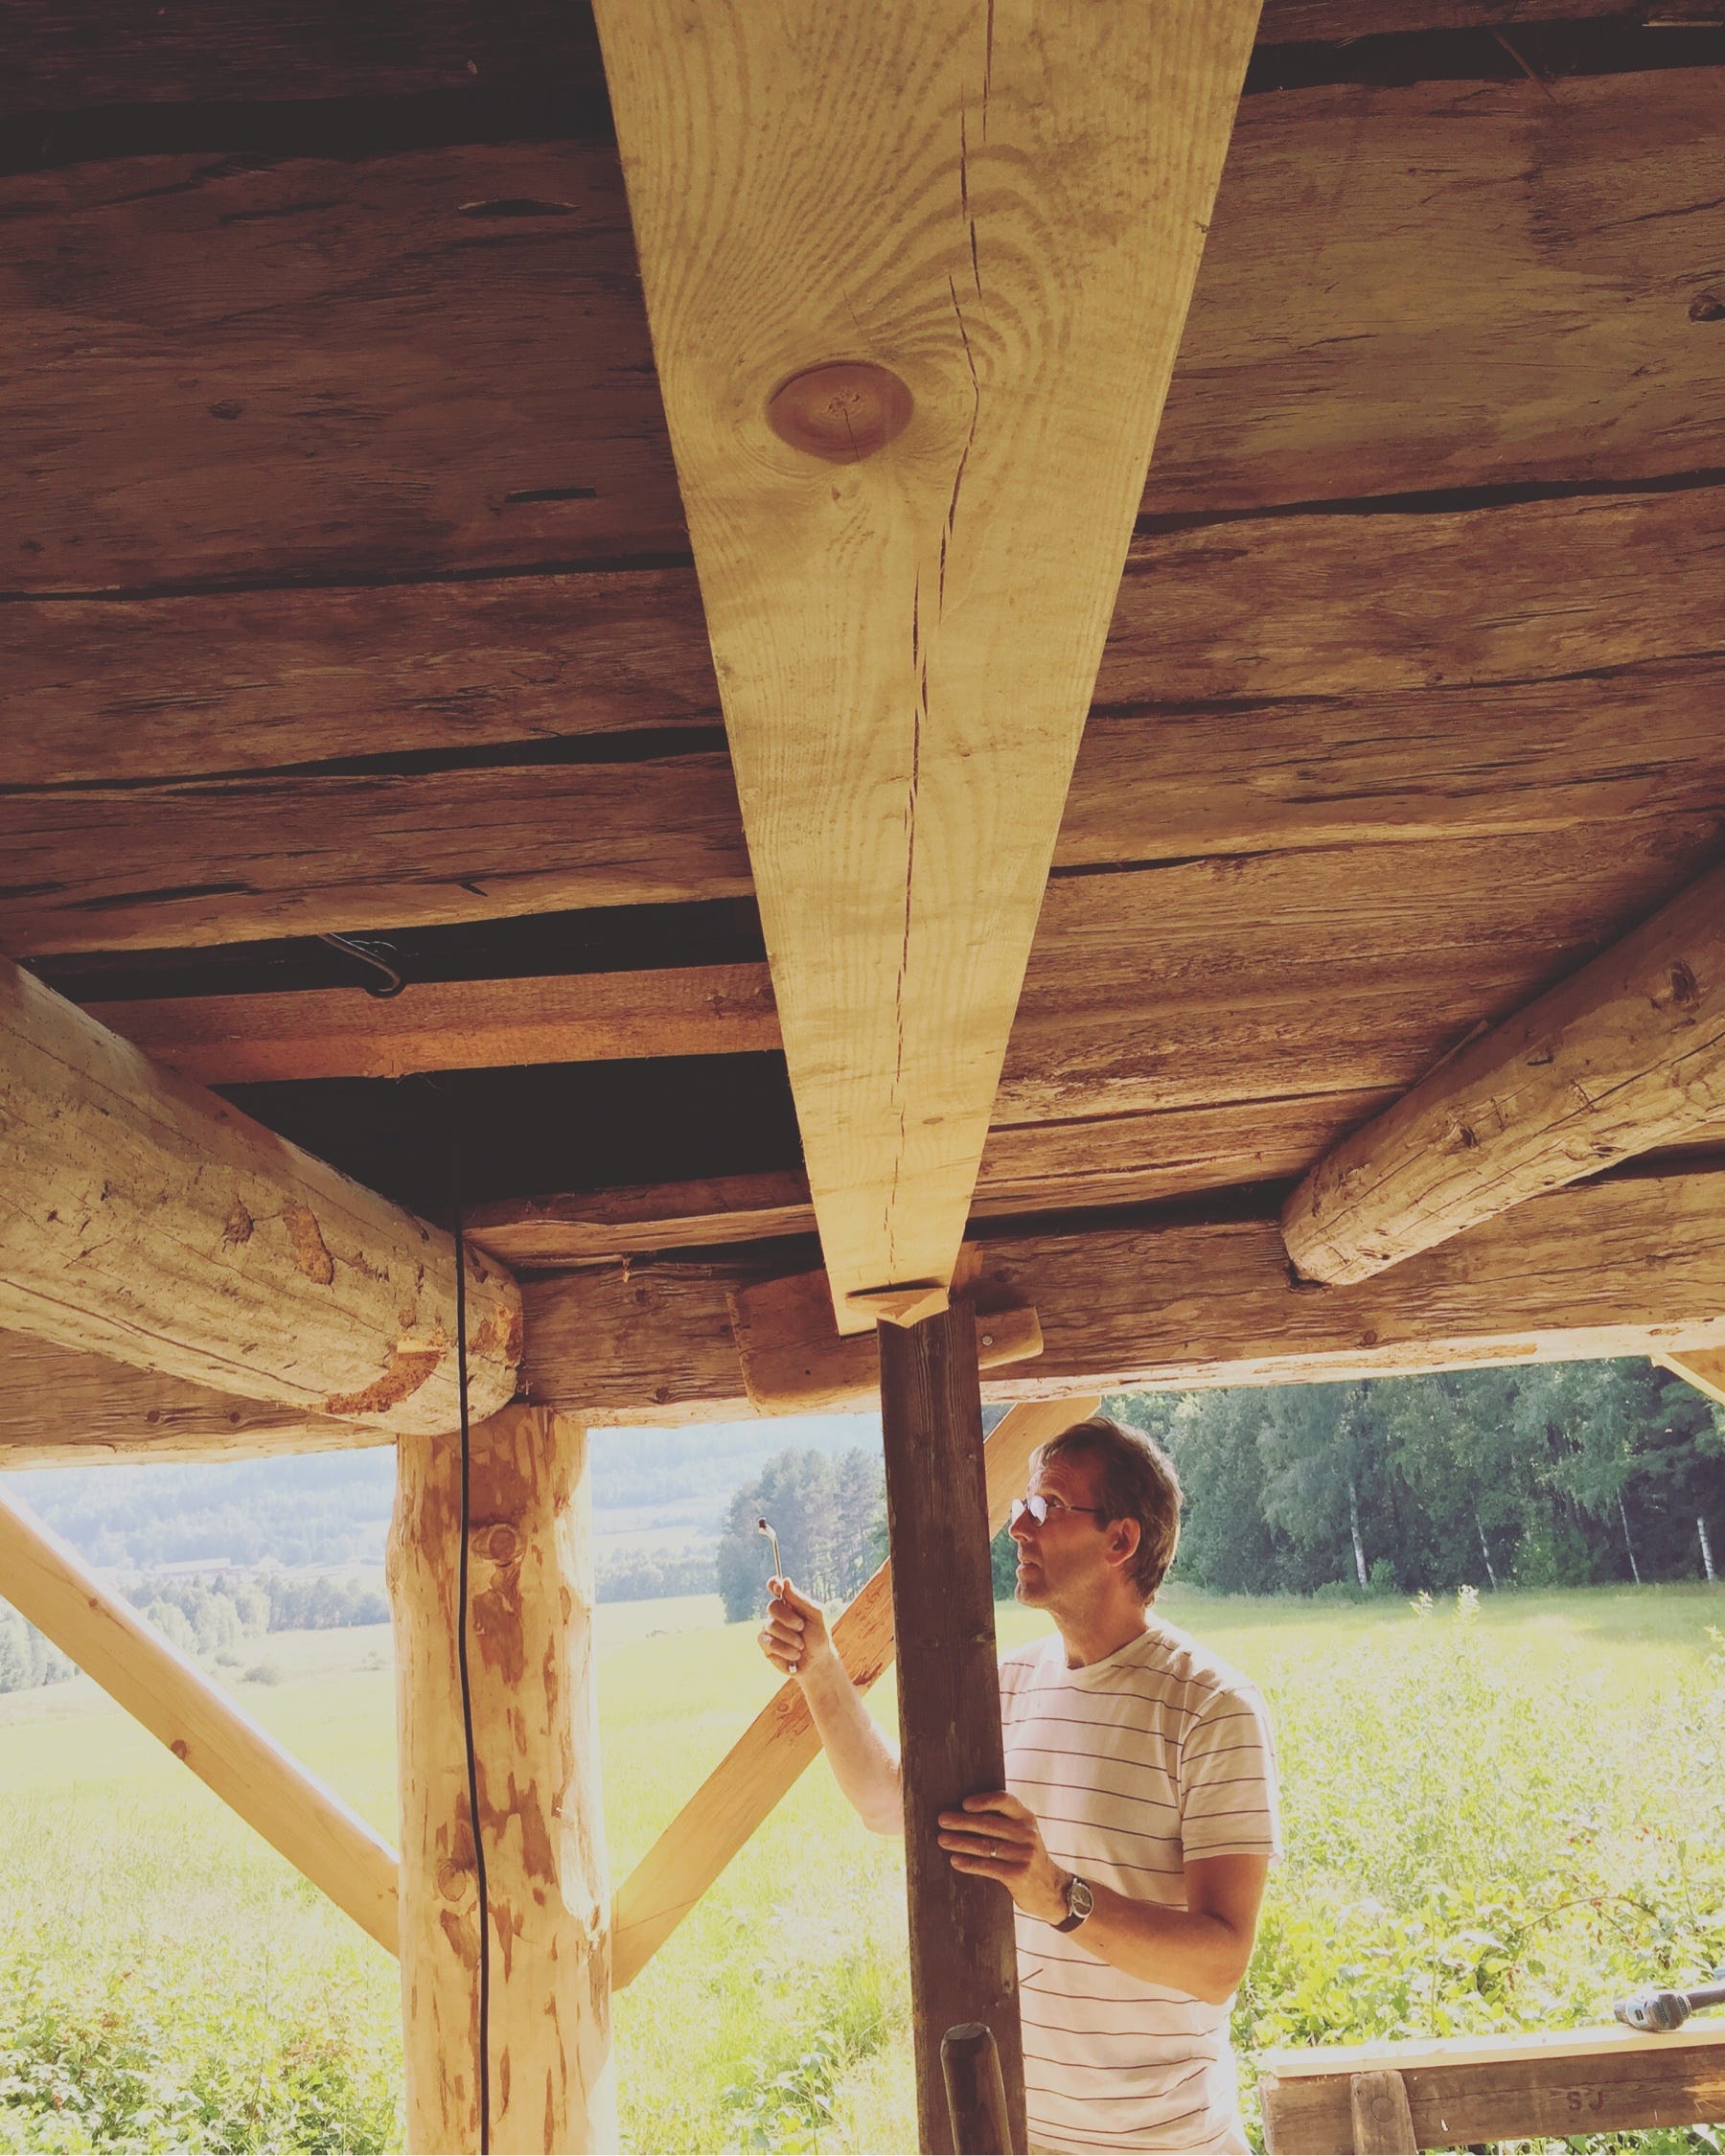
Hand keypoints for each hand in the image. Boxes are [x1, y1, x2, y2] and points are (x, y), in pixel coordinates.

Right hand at [758, 1576, 832, 1680]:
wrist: (816, 1663)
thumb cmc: (818, 1637)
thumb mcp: (815, 1616)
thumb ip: (799, 1599)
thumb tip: (785, 1580)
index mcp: (789, 1602)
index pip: (775, 1586)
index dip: (773, 1584)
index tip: (778, 1587)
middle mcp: (776, 1614)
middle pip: (772, 1607)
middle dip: (789, 1619)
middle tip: (802, 1627)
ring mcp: (769, 1629)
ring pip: (771, 1626)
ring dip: (791, 1639)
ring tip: (801, 1646)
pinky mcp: (765, 1645)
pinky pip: (769, 1643)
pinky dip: (785, 1650)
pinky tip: (793, 1655)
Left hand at [937, 1790, 1067, 1923]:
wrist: (1051, 1889)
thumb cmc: (1028, 1857)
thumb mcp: (1025, 1834)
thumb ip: (1005, 1822)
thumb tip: (966, 1812)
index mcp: (1027, 1818)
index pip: (1005, 1801)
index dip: (983, 1801)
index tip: (964, 1804)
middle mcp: (1027, 1834)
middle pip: (989, 1824)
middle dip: (962, 1821)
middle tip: (942, 1820)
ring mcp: (1024, 1855)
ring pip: (985, 1846)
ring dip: (960, 1842)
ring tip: (943, 1840)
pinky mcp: (1018, 1875)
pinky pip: (988, 1866)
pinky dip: (969, 1863)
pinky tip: (955, 1860)